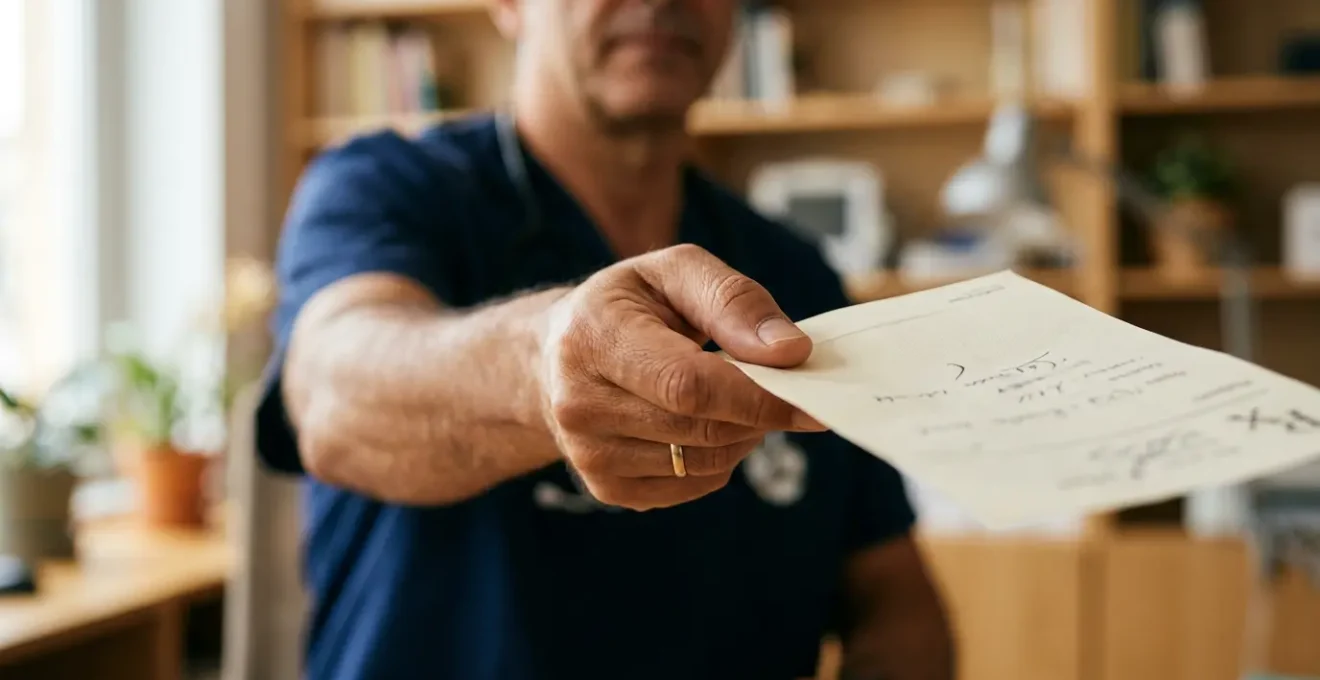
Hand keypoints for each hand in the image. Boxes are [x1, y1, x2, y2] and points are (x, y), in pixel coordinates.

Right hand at [538, 244, 824, 510]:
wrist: (551, 358)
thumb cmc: (626, 306)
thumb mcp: (673, 272)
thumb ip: (734, 300)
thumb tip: (790, 351)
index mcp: (593, 338)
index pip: (688, 386)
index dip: (758, 397)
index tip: (812, 399)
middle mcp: (579, 404)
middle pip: (701, 428)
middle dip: (758, 413)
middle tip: (783, 388)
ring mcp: (588, 454)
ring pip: (703, 462)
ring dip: (742, 434)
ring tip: (734, 396)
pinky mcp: (605, 488)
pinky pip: (691, 484)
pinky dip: (718, 458)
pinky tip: (704, 423)